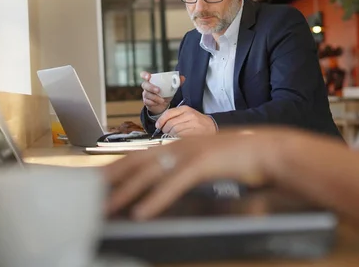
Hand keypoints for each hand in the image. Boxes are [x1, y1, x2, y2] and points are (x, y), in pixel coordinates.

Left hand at [104, 127, 298, 219]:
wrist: (270, 149)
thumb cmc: (237, 158)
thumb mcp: (204, 162)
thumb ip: (183, 170)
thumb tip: (163, 184)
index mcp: (177, 144)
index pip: (137, 158)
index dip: (115, 170)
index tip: (97, 183)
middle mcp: (178, 145)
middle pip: (135, 163)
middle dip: (110, 180)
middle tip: (88, 195)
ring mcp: (190, 152)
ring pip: (149, 174)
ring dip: (125, 192)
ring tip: (106, 209)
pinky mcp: (204, 164)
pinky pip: (174, 184)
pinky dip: (156, 200)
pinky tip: (141, 213)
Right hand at [140, 71, 184, 114]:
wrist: (163, 105)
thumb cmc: (165, 93)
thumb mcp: (171, 88)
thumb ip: (176, 82)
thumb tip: (182, 78)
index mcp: (152, 80)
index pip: (144, 75)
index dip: (145, 75)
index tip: (148, 77)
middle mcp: (147, 86)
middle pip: (145, 85)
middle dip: (151, 87)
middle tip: (158, 90)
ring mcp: (146, 94)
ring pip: (147, 94)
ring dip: (155, 97)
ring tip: (162, 100)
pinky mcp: (146, 102)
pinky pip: (148, 102)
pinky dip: (154, 103)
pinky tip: (158, 103)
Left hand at [155, 106, 216, 136]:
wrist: (212, 126)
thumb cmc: (197, 122)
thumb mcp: (186, 114)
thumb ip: (174, 117)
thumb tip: (160, 124)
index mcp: (185, 109)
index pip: (168, 113)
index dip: (161, 120)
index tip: (158, 126)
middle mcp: (189, 115)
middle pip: (170, 123)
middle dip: (165, 130)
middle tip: (166, 132)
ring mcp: (193, 124)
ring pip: (175, 130)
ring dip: (171, 135)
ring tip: (173, 136)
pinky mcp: (195, 132)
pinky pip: (181, 136)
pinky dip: (177, 139)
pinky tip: (178, 138)